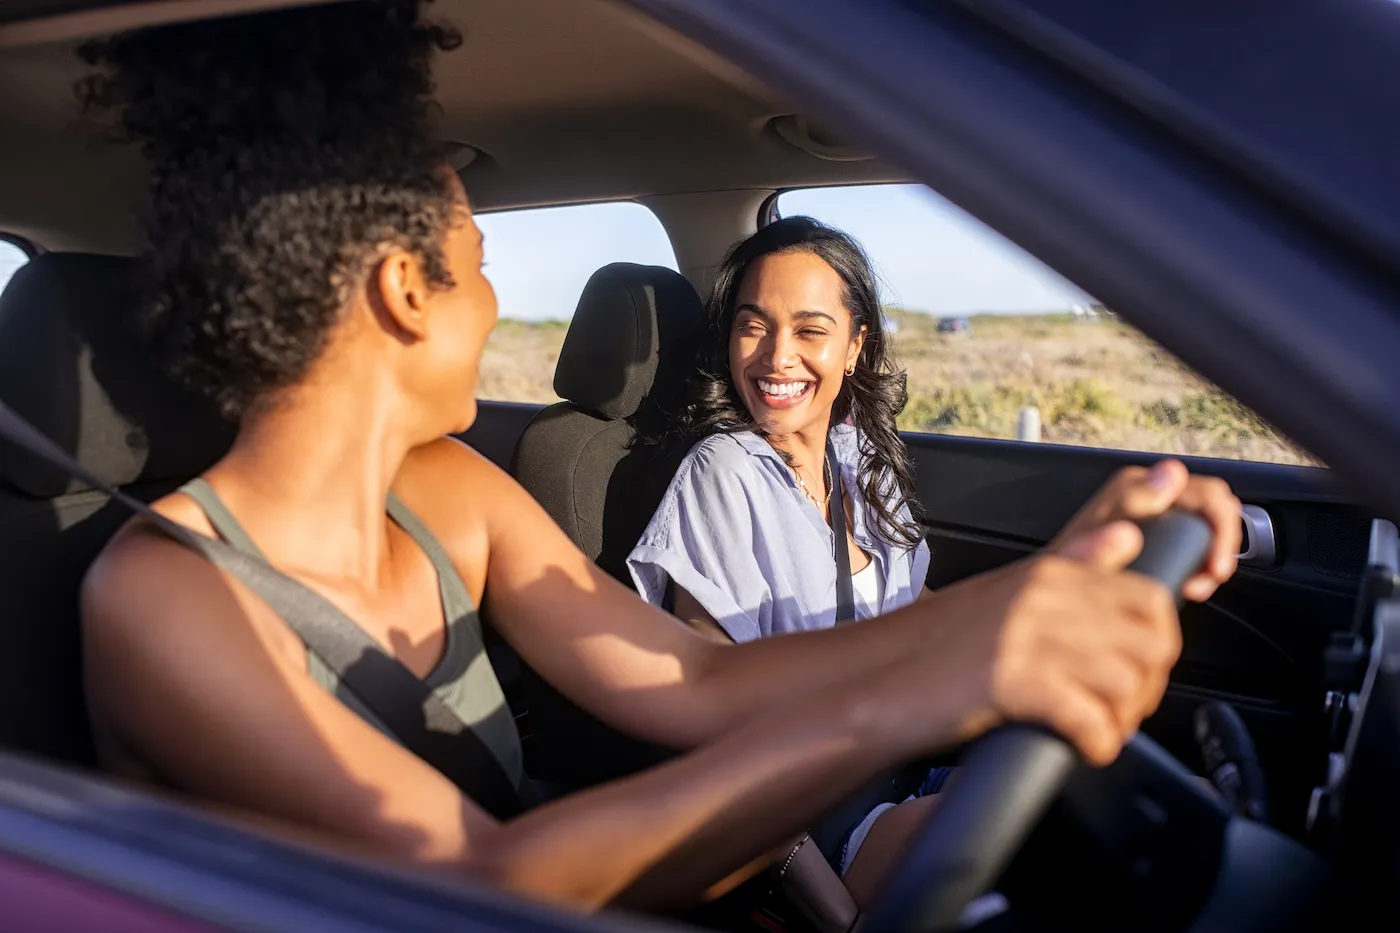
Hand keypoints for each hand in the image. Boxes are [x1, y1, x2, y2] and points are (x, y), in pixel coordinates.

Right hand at [898, 522, 1181, 765]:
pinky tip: (1080, 747)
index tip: (1137, 671)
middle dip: (1148, 685)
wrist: (873, 683)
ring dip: (1123, 719)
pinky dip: (1097, 744)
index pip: (1149, 596)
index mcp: (1048, 573)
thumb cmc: (933, 647)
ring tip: (1099, 731)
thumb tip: (1126, 537)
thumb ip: (1070, 566)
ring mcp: (1030, 638)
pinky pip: (1092, 721)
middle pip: (1151, 641)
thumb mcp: (1006, 592)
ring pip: (1128, 682)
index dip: (1157, 644)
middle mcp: (1045, 597)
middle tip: (1121, 710)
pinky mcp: (1016, 684)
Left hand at [1049, 459, 1241, 601]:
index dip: (1221, 527)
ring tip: (1194, 585)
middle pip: (1214, 510)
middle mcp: (1151, 494)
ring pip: (1208, 529)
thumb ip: (1134, 499)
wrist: (1057, 588)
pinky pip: (1195, 545)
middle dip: (1220, 544)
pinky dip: (1199, 565)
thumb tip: (1170, 472)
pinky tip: (1188, 584)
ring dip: (1211, 557)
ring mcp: (1156, 516)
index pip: (1207, 493)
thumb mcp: (1103, 531)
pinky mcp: (1158, 538)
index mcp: (1139, 485)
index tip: (1214, 565)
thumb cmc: (1072, 561)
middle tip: (1207, 577)